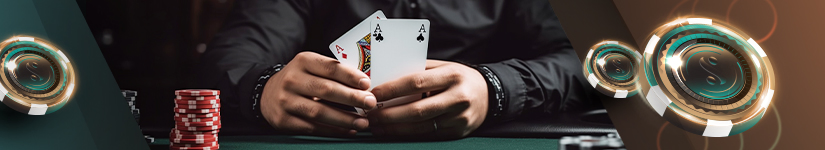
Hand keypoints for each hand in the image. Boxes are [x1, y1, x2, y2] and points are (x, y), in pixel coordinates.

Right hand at [260, 51, 376, 135]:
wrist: (267, 94)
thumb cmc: (300, 80)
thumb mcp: (312, 67)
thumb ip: (334, 73)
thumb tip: (364, 86)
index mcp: (302, 61)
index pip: (330, 67)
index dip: (350, 76)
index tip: (367, 84)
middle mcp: (292, 79)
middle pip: (326, 90)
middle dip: (352, 98)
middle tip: (370, 103)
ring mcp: (286, 101)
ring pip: (319, 112)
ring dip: (345, 119)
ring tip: (363, 122)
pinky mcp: (284, 120)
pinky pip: (312, 127)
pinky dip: (333, 131)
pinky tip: (348, 130)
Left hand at [368, 60, 487, 139]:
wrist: (489, 95)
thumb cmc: (459, 78)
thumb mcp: (443, 67)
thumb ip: (419, 70)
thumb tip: (386, 76)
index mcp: (452, 75)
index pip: (416, 82)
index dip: (392, 90)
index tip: (373, 94)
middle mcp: (458, 97)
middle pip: (417, 109)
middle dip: (389, 114)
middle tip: (369, 115)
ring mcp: (459, 118)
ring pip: (421, 127)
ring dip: (395, 128)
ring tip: (376, 126)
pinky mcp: (458, 132)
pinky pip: (428, 136)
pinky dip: (408, 134)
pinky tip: (394, 132)